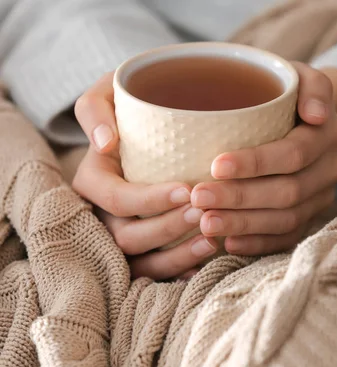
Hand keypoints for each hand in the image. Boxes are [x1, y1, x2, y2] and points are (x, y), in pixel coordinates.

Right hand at [72, 72, 217, 280]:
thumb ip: (96, 108)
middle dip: (168, 228)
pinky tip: (206, 261)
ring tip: (212, 241)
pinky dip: (180, 270)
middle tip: (204, 213)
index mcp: (92, 179)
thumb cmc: (131, 106)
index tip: (187, 189)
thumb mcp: (108, 93)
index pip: (114, 198)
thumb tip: (105, 143)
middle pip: (127, 235)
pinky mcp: (142, 250)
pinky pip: (155, 271)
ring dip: (177, 255)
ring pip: (141, 261)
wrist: (151, 125)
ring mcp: (120, 235)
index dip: (149, 200)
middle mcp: (101, 213)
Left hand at [192, 62, 336, 254]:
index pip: (293, 153)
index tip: (215, 166)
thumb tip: (316, 115)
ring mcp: (322, 196)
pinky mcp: (311, 216)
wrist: (309, 119)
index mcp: (328, 133)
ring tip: (206, 223)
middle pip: (288, 192)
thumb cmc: (288, 94)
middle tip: (199, 198)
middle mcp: (331, 168)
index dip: (256, 163)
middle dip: (241, 198)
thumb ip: (311, 86)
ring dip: (244, 224)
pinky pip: (288, 237)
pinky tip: (229, 244)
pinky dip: (258, 244)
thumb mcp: (299, 76)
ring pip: (287, 219)